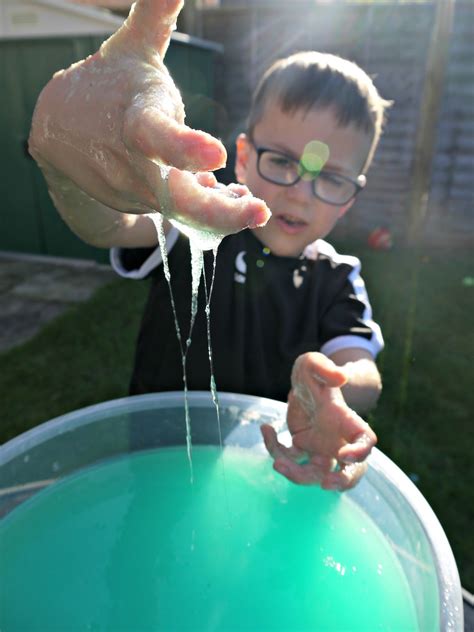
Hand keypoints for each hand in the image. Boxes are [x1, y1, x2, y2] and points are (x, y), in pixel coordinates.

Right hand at [29, 0, 269, 236]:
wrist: (62, 132)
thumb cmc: (112, 86)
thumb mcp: (133, 49)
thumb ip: (156, 14)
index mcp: (135, 121)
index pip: (154, 136)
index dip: (183, 147)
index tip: (217, 156)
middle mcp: (134, 165)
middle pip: (174, 198)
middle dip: (218, 213)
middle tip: (259, 212)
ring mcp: (136, 194)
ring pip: (187, 212)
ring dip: (222, 210)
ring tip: (249, 204)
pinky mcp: (141, 210)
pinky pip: (182, 216)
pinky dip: (208, 211)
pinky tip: (225, 200)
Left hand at [261, 352, 376, 490]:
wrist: (304, 385)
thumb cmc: (314, 375)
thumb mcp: (313, 364)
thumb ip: (324, 367)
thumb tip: (340, 377)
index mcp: (347, 421)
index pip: (364, 440)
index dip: (360, 452)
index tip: (345, 456)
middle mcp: (338, 440)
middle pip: (351, 472)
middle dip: (342, 482)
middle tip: (325, 484)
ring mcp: (320, 449)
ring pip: (316, 475)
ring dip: (298, 475)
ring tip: (277, 463)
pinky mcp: (302, 449)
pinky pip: (290, 459)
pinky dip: (275, 450)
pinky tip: (266, 428)